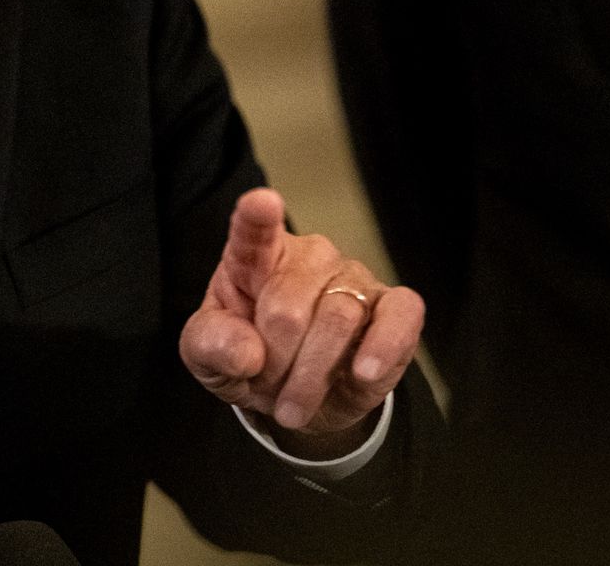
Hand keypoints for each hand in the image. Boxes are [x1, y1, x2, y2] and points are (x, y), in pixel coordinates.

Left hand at [179, 188, 422, 452]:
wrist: (295, 400)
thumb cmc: (248, 360)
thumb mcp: (207, 357)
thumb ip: (211, 346)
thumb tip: (247, 352)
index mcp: (254, 258)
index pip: (254, 232)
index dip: (257, 217)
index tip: (260, 203)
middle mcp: (308, 257)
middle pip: (290, 305)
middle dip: (274, 361)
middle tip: (266, 387)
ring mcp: (354, 277)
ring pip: (340, 318)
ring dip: (312, 376)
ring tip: (293, 406)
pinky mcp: (395, 307)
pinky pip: (401, 316)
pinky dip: (383, 347)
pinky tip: (362, 373)